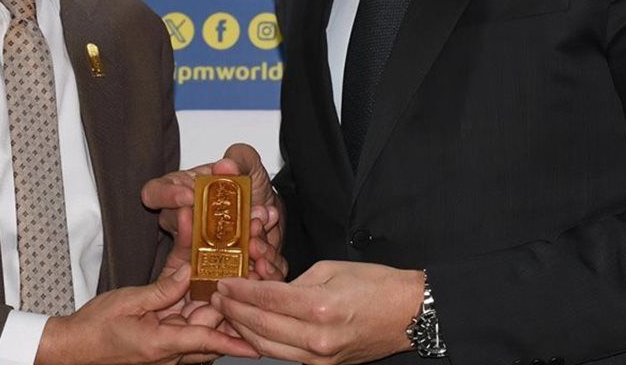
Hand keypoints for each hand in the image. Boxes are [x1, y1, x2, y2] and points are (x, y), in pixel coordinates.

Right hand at [36, 263, 258, 364]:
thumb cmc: (94, 329)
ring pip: (201, 331)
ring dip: (215, 312)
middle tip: (247, 288)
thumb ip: (162, 289)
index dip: (233, 342)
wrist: (72, 348)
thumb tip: (188, 274)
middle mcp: (168, 351)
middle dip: (228, 313)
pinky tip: (207, 294)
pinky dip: (197, 314)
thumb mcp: (128, 302)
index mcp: (161, 343)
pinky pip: (186, 330)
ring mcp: (165, 349)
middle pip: (209, 331)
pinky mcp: (160, 343)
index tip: (257, 345)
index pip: (206, 341)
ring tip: (233, 290)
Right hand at [142, 143, 286, 280]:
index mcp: (181, 190)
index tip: (188, 195)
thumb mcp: (250, 165)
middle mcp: (183, 220)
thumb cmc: (248, 186)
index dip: (166, 195)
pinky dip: (246, 260)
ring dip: (232, 243)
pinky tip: (264, 252)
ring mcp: (197, 245)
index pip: (154, 192)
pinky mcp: (218, 266)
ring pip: (200, 253)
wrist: (266, 213)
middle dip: (203, 225)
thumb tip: (226, 166)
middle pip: (175, 226)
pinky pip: (227, 271)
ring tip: (256, 229)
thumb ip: (241, 158)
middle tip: (231, 218)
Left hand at [211, 261, 423, 364]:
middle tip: (216, 297)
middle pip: (261, 326)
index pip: (267, 299)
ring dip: (243, 330)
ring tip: (227, 314)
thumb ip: (296, 282)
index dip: (241, 290)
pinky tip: (252, 331)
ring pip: (268, 347)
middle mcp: (317, 337)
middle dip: (234, 310)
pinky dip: (264, 344)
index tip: (224, 282)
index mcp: (319, 306)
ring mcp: (320, 357)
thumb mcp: (331, 269)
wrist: (409, 313)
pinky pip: (285, 356)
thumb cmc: (376, 285)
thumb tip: (270, 292)